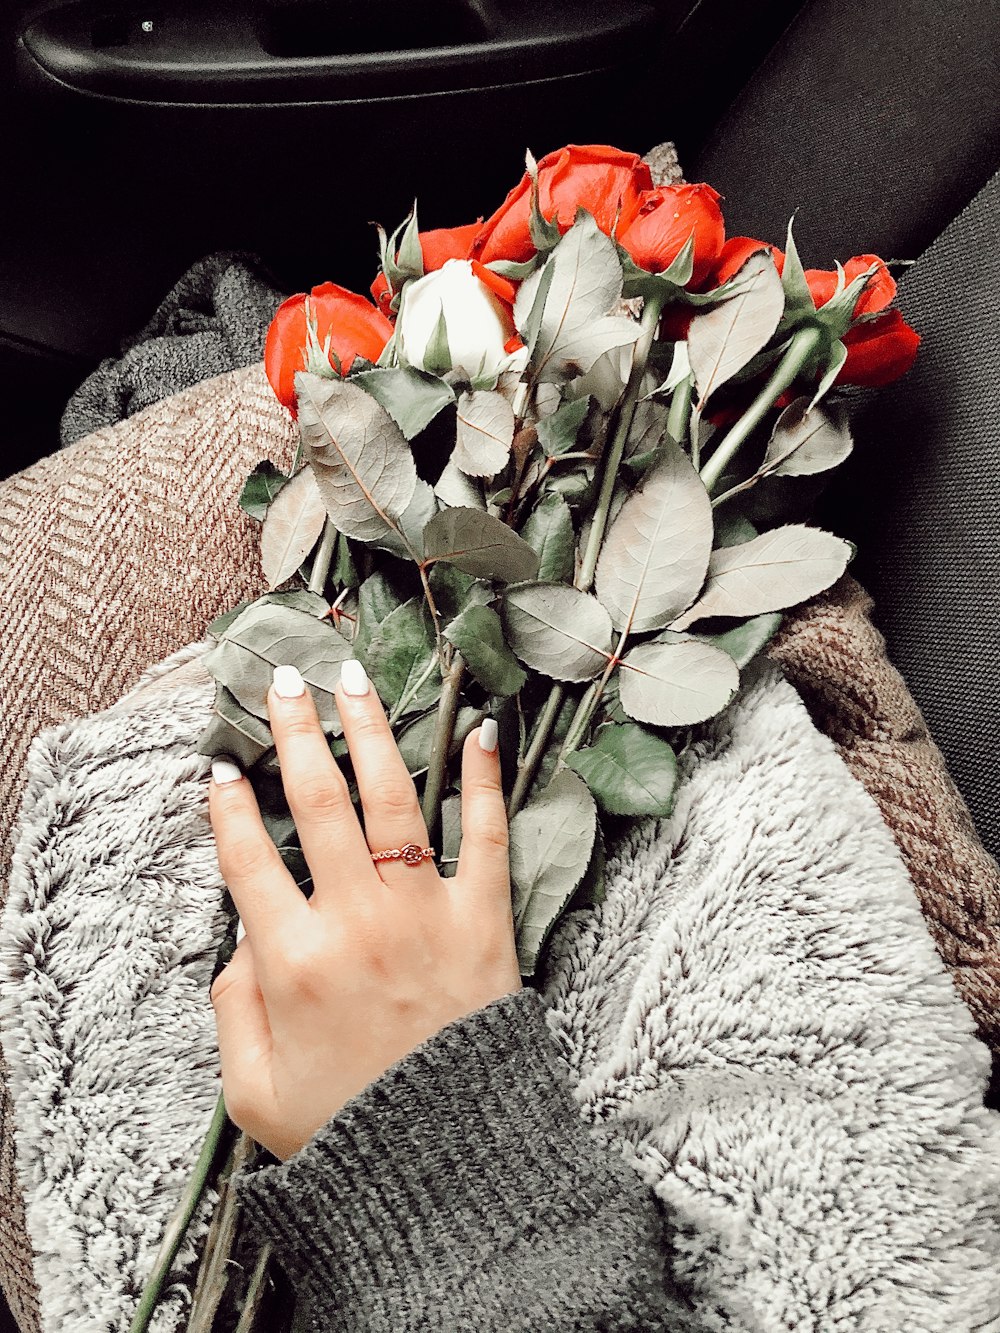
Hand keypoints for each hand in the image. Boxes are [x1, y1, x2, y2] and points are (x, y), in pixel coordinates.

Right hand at [207, 658, 520, 1160]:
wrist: (449, 1165)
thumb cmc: (349, 1127)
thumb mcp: (252, 1090)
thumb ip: (233, 1008)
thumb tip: (243, 942)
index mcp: (293, 960)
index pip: (247, 858)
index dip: (230, 808)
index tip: (224, 769)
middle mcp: (356, 921)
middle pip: (319, 804)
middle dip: (296, 733)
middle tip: (287, 682)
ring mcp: (426, 913)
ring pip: (392, 801)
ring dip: (370, 732)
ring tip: (354, 680)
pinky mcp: (485, 920)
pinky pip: (488, 836)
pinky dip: (485, 781)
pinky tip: (480, 730)